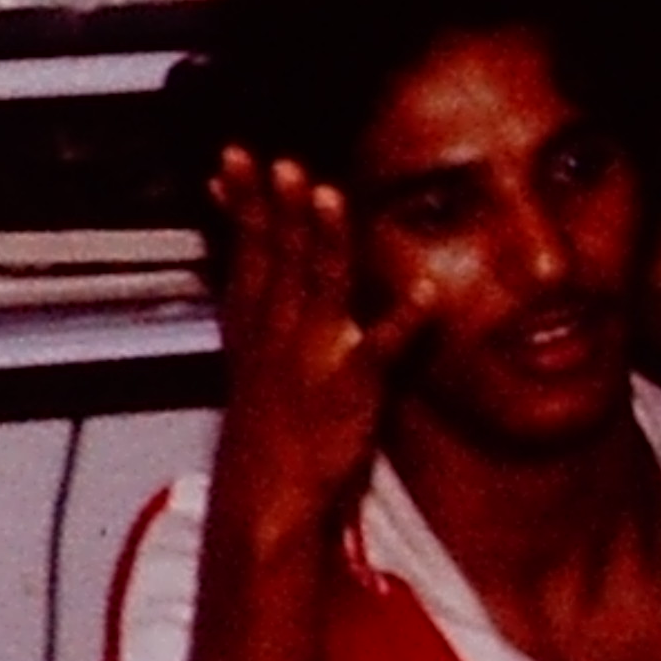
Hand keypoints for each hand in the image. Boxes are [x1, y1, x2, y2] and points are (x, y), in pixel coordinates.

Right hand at [205, 148, 417, 539]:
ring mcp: (312, 358)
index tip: (234, 159)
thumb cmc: (269, 439)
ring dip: (323, 240)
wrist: (267, 501)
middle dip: (273, 206)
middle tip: (275, 161)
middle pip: (274, 258)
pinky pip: (381, 348)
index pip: (245, 253)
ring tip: (329, 196)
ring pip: (316, 287)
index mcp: (254, 327)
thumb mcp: (253, 369)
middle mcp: (276, 334)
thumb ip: (263, 318)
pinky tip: (425, 290)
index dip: (241, 204)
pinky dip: (403, 319)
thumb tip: (261, 279)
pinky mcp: (352, 387)